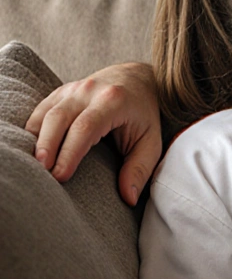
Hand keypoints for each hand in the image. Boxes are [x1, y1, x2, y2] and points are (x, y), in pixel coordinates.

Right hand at [24, 62, 160, 205]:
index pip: (85, 127)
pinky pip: (40, 111)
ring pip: (45, 113)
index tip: (60, 176)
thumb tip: (128, 198)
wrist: (137, 80)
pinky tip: (33, 151)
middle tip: (41, 173)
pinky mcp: (60, 93)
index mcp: (113, 101)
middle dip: (47, 146)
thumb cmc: (144, 115)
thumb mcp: (151, 141)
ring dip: (36, 140)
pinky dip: (33, 131)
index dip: (70, 152)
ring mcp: (72, 89)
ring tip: (33, 166)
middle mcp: (89, 91)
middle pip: (58, 118)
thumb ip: (140, 168)